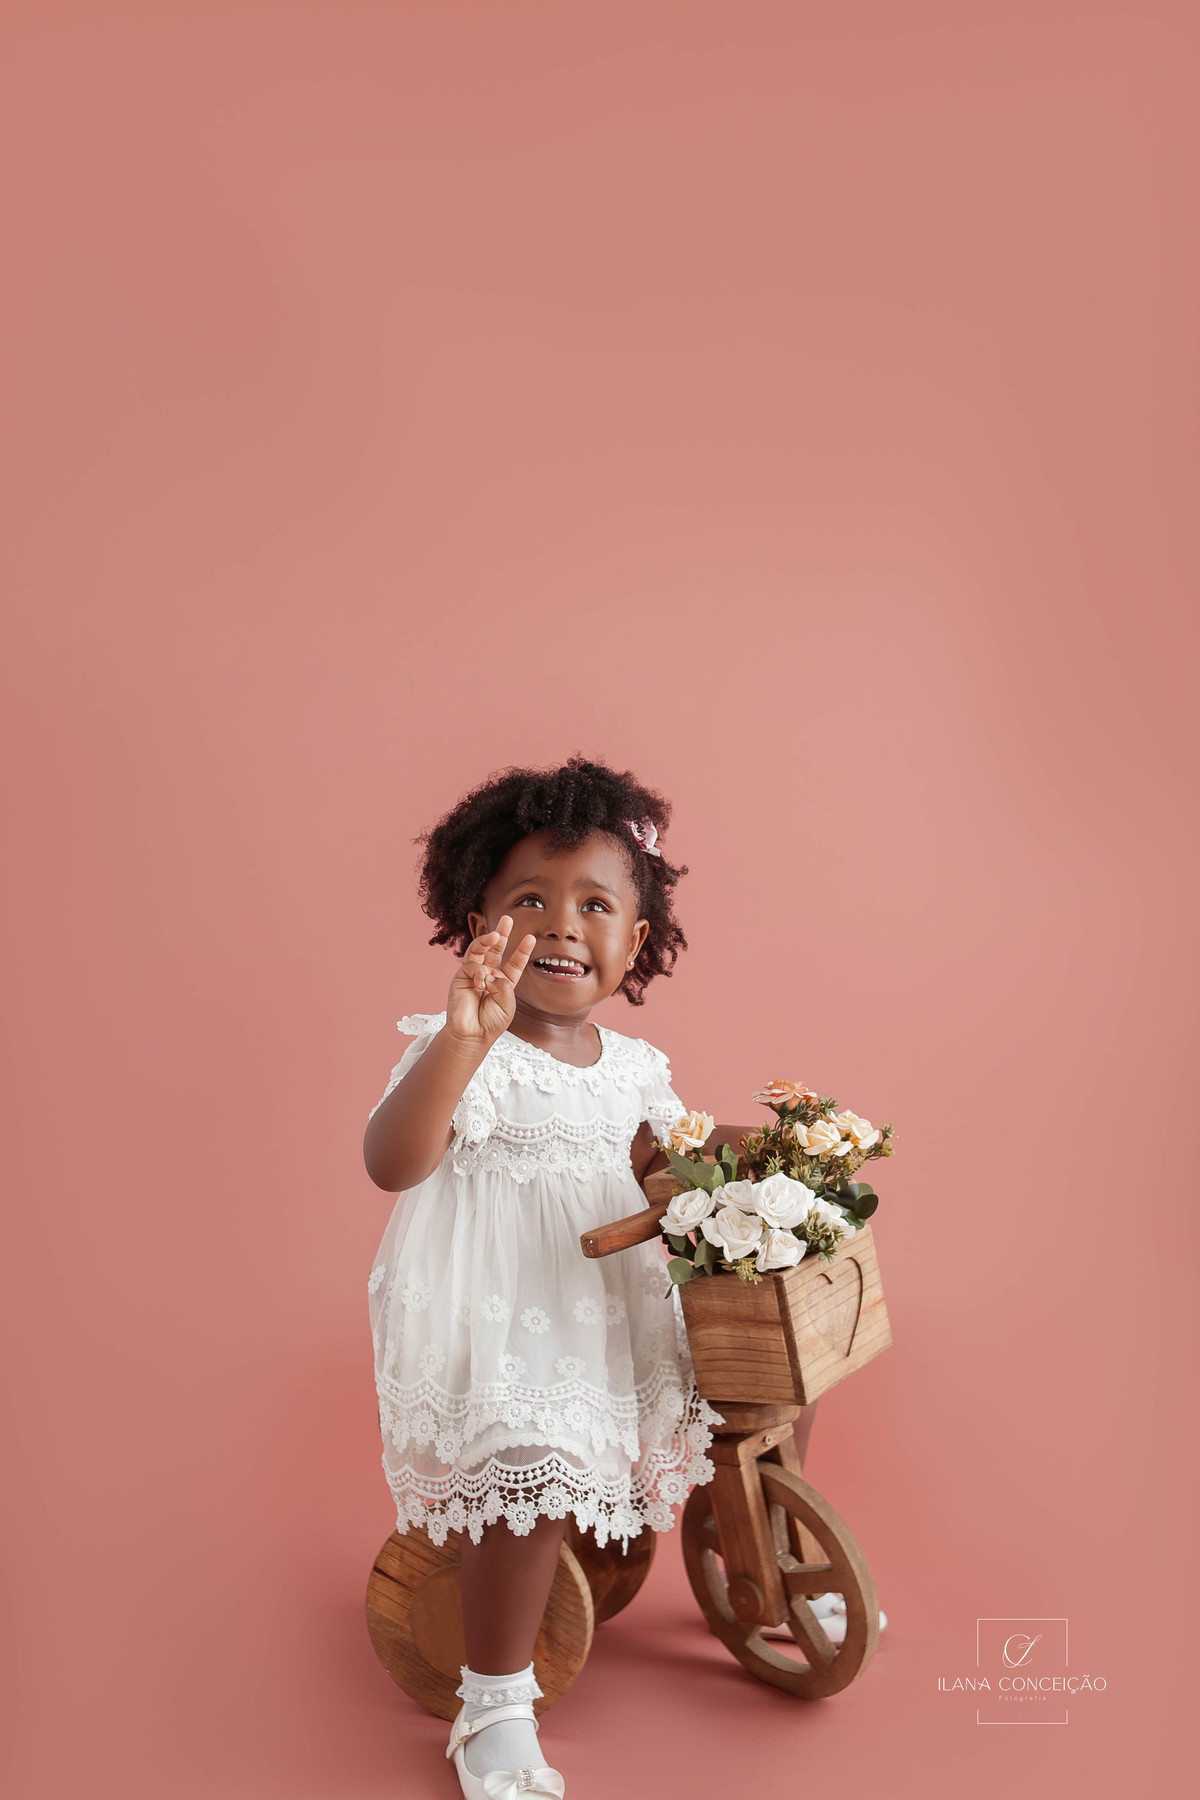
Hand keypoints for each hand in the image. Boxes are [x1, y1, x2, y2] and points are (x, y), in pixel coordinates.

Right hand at [445, 915, 536, 1046]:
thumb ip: (504, 987)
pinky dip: (478, 972)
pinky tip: (481, 982)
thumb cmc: (491, 1022)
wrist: (472, 1035)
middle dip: (501, 934)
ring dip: (486, 940)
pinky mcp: (461, 977)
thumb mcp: (507, 1004)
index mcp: (504, 981)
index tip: (530, 938)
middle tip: (507, 919)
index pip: (514, 963)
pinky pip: (471, 966)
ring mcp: (474, 974)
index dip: (522, 951)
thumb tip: (491, 973)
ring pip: (479, 950)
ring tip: (495, 935)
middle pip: (495, 950)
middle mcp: (489, 974)